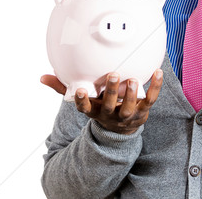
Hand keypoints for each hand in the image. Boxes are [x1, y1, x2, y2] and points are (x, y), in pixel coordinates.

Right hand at [41, 69, 162, 134]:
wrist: (120, 129)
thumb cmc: (99, 107)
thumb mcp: (84, 100)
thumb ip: (64, 88)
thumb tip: (43, 77)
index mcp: (94, 111)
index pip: (85, 108)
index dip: (83, 100)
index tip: (81, 90)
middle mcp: (110, 114)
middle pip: (110, 106)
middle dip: (111, 91)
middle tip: (114, 74)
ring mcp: (127, 114)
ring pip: (129, 107)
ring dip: (131, 93)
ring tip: (132, 79)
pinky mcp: (143, 111)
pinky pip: (150, 99)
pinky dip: (155, 86)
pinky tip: (158, 72)